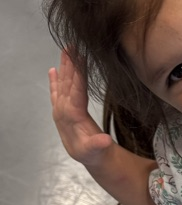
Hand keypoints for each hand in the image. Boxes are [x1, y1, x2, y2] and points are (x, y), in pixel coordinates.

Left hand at [49, 51, 113, 165]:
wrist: (90, 158)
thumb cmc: (95, 153)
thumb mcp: (97, 151)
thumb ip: (98, 145)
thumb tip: (105, 141)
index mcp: (71, 116)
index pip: (75, 91)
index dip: (78, 75)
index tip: (81, 58)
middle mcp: (63, 110)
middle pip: (67, 83)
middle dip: (69, 64)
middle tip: (72, 46)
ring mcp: (61, 109)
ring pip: (62, 84)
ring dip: (64, 67)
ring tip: (66, 50)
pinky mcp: (63, 110)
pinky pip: (57, 92)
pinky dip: (54, 80)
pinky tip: (53, 69)